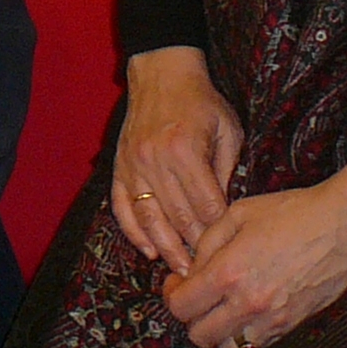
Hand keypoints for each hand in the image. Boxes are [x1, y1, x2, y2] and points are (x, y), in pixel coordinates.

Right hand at [112, 47, 241, 272]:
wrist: (161, 74)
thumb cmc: (200, 101)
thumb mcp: (227, 129)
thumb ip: (226, 170)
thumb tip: (226, 214)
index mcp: (186, 150)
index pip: (205, 205)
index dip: (217, 233)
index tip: (227, 252)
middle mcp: (155, 160)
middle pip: (177, 218)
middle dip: (193, 248)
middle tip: (206, 274)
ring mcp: (133, 165)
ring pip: (148, 219)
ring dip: (164, 249)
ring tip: (180, 271)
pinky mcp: (119, 166)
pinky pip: (122, 207)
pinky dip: (134, 232)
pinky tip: (148, 250)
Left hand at [163, 154, 346, 347]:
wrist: (342, 227)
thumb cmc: (291, 213)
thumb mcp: (238, 213)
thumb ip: (207, 242)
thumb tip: (193, 267)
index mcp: (228, 273)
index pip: (181, 307)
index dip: (172, 294)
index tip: (178, 281)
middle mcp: (247, 304)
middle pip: (199, 336)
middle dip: (191, 317)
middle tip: (198, 295)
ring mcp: (271, 321)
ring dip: (218, 332)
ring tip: (222, 308)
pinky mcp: (291, 327)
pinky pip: (256, 346)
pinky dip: (245, 335)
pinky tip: (247, 310)